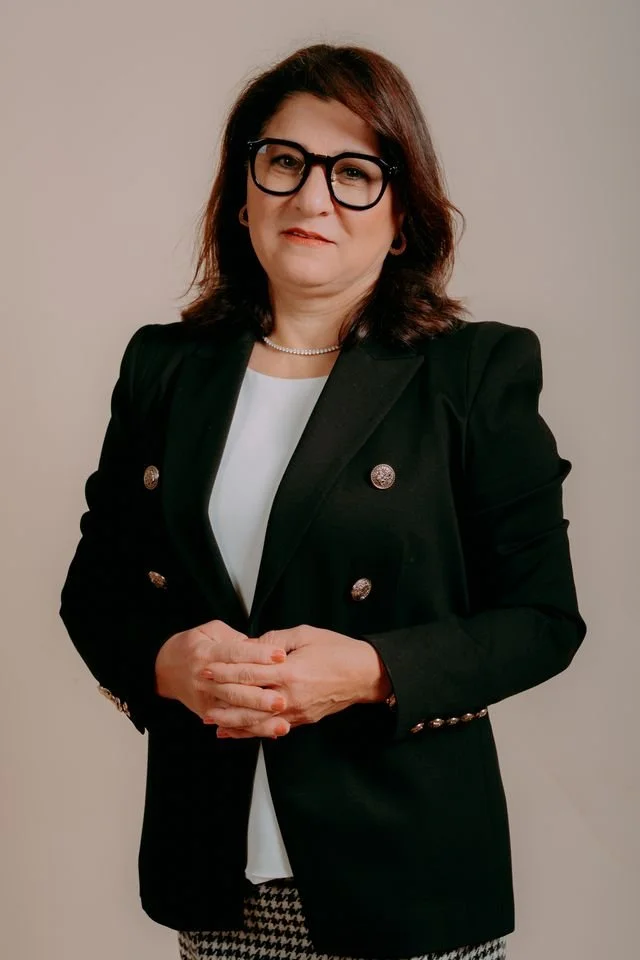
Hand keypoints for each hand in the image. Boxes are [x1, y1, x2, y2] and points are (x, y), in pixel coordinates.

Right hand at [153, 619, 287, 735]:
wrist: (164, 669)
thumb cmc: (193, 644)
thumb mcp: (211, 630)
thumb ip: (236, 638)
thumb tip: (261, 647)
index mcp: (208, 652)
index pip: (235, 653)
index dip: (258, 654)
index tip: (280, 656)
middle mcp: (205, 677)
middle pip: (235, 688)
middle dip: (260, 696)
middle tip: (283, 700)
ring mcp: (205, 697)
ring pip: (233, 709)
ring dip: (258, 718)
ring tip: (282, 722)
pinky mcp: (207, 712)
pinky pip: (230, 723)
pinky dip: (250, 729)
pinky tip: (270, 732)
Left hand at [203, 624, 391, 738]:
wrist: (366, 674)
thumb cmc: (338, 650)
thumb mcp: (306, 635)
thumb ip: (276, 639)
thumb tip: (252, 645)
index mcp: (290, 671)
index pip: (251, 672)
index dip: (227, 670)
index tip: (209, 666)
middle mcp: (290, 695)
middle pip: (249, 698)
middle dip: (223, 695)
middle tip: (202, 689)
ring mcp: (296, 711)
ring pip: (256, 720)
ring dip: (231, 720)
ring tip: (209, 718)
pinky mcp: (301, 720)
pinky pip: (270, 728)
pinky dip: (250, 732)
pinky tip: (233, 732)